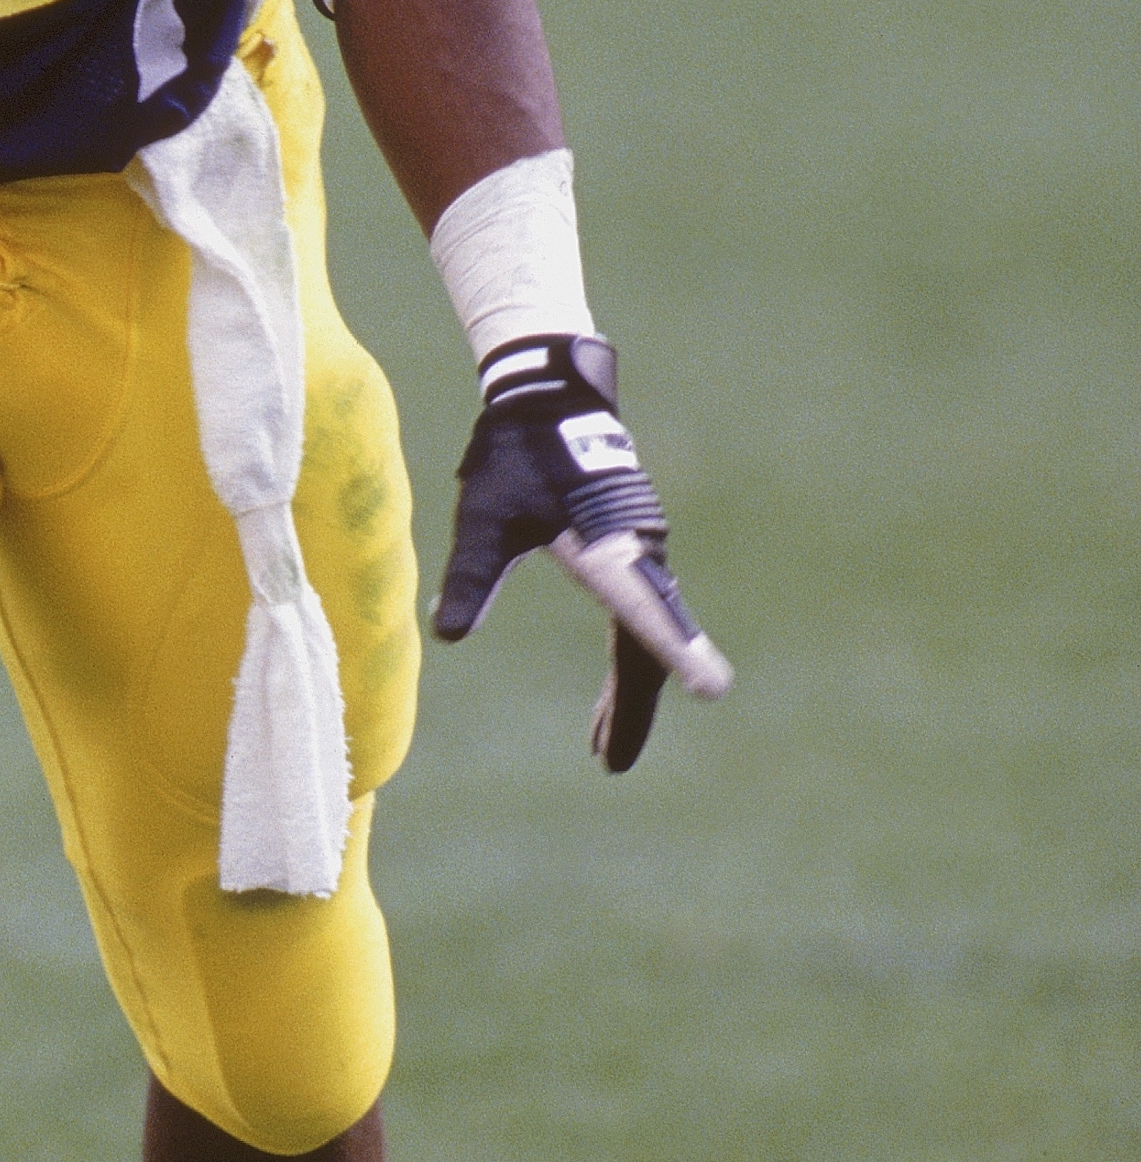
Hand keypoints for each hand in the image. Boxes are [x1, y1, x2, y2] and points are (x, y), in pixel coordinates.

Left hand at [432, 335, 731, 771]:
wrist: (548, 396)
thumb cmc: (515, 455)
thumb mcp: (484, 519)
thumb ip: (472, 577)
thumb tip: (448, 634)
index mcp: (608, 550)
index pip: (642, 612)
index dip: (676, 653)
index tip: (714, 688)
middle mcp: (640, 556)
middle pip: (645, 647)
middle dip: (629, 710)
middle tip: (610, 765)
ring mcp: (643, 556)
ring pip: (644, 640)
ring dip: (626, 694)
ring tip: (601, 750)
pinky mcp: (635, 554)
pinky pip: (639, 623)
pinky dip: (625, 666)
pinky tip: (607, 702)